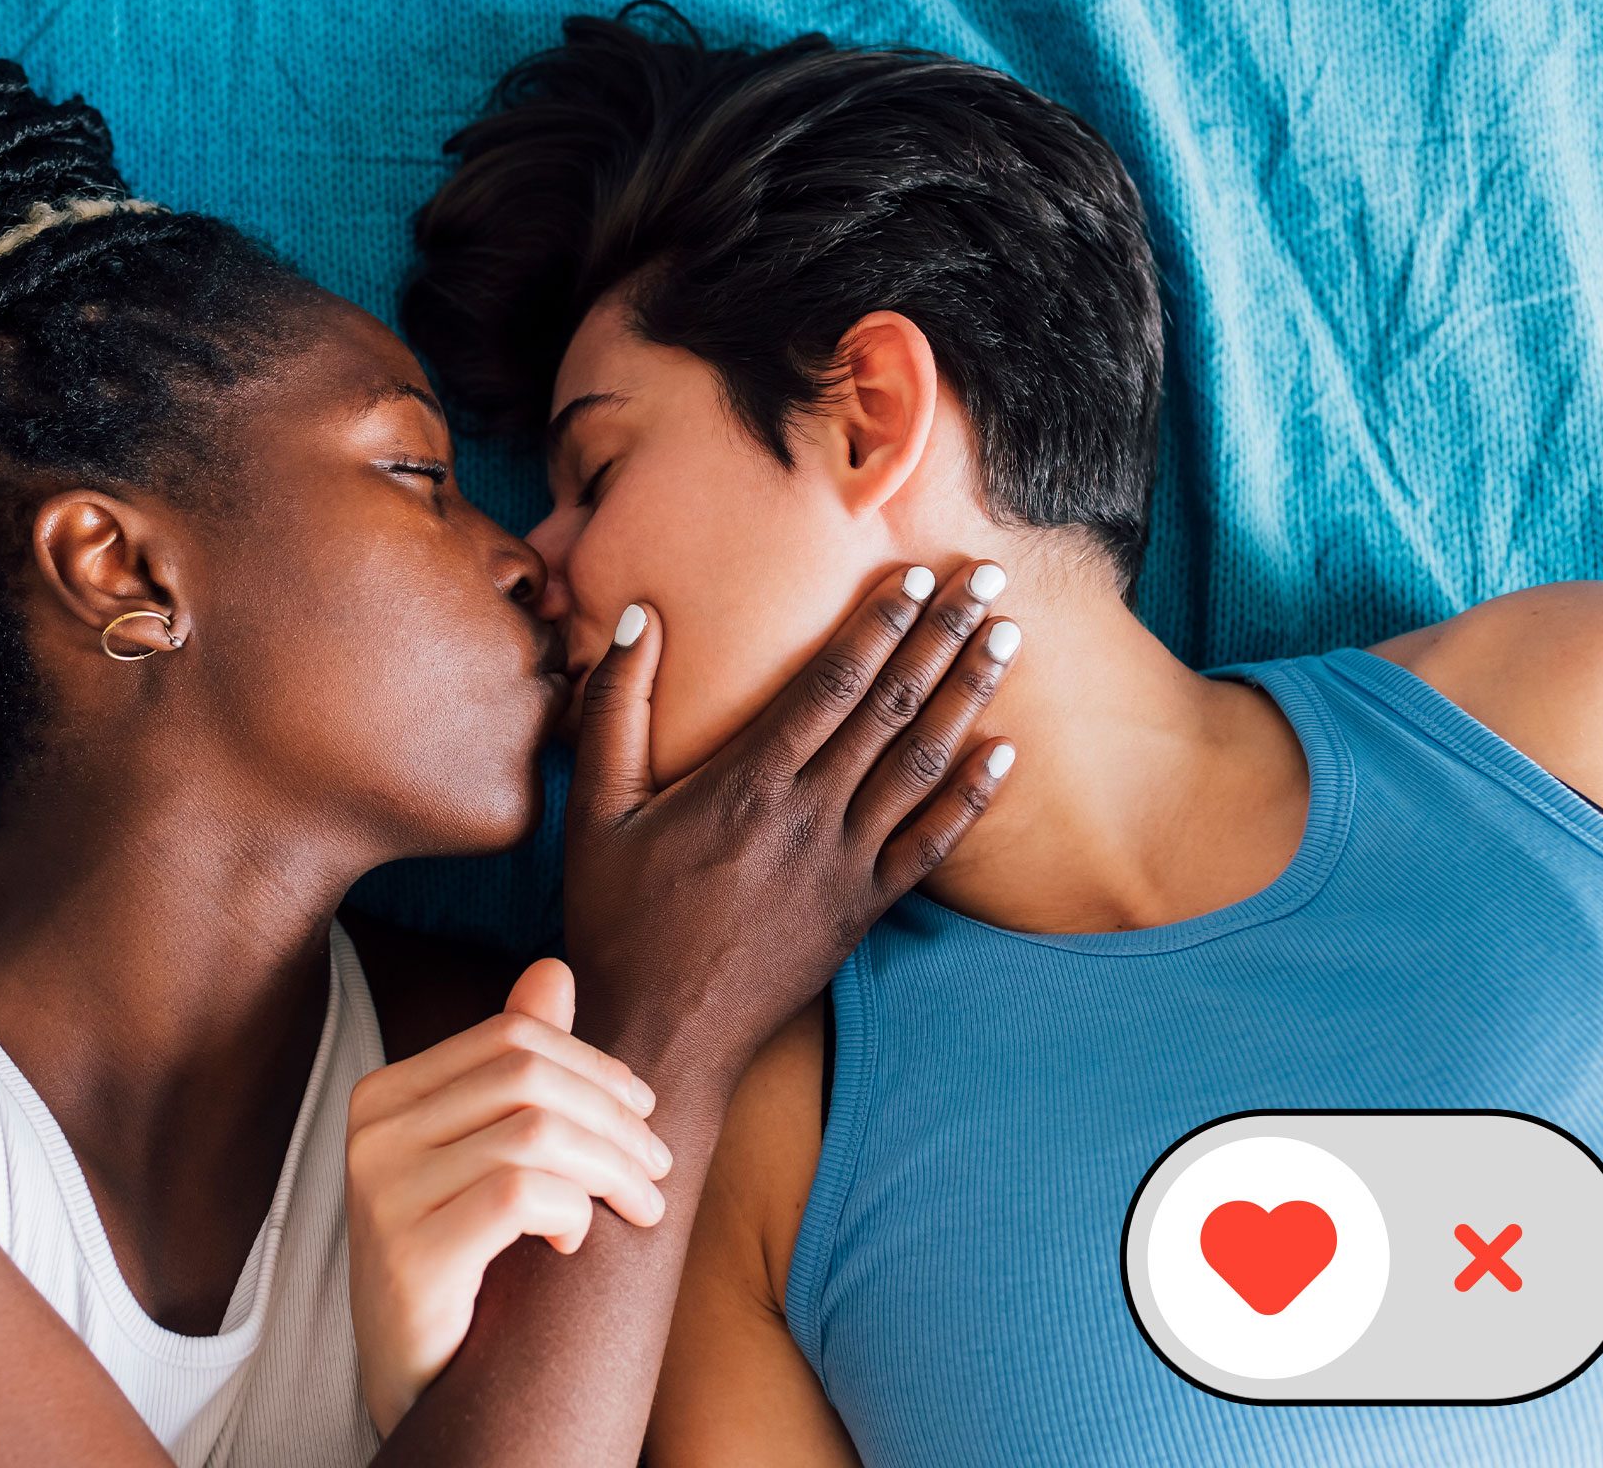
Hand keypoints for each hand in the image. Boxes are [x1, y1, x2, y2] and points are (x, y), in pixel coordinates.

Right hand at [346, 959, 670, 1437]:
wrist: (417, 1379)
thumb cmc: (462, 1264)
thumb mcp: (487, 1158)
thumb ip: (513, 1068)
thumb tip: (553, 970)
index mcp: (385, 1096)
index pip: (510, 1039)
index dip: (593, 1065)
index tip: (644, 1112)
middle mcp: (371, 1133)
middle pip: (527, 1079)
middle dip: (614, 1118)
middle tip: (657, 1169)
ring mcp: (381, 1193)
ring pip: (534, 1133)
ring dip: (611, 1168)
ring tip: (639, 1207)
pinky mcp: (409, 1254)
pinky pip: (520, 1194)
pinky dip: (572, 1209)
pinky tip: (576, 1239)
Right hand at [563, 560, 1019, 1076]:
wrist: (659, 1030)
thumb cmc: (617, 920)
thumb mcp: (595, 809)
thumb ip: (616, 708)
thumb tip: (640, 616)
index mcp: (746, 782)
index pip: (830, 682)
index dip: (879, 622)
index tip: (917, 573)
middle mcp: (807, 816)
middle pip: (891, 708)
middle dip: (944, 636)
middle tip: (988, 580)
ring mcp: (842, 867)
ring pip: (920, 765)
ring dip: (969, 697)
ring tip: (1008, 640)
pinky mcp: (860, 911)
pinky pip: (930, 847)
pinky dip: (970, 798)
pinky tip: (1004, 755)